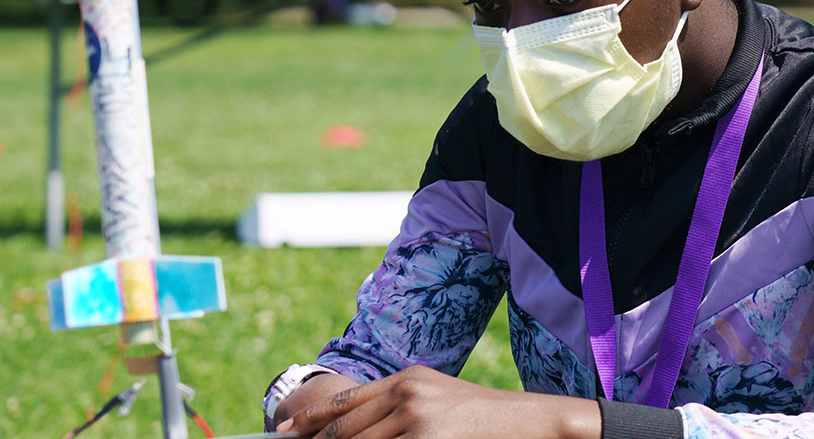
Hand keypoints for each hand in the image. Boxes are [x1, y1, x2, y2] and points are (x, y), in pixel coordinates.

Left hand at [276, 365, 599, 438]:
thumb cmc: (482, 418)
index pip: (344, 404)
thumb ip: (394, 409)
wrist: (531, 422)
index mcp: (405, 380)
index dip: (308, 424)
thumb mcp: (435, 400)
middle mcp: (406, 394)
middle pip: (344, 433)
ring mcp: (416, 419)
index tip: (283, 437)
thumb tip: (348, 431)